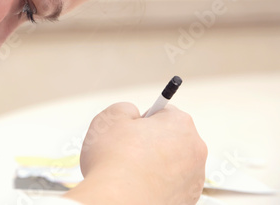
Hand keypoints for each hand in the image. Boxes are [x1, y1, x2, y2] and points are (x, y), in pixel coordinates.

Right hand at [64, 102, 206, 204]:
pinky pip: (170, 186)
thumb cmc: (114, 162)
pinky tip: (137, 187)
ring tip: (129, 172)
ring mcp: (194, 179)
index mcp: (180, 124)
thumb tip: (131, 114)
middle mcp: (194, 151)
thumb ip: (125, 108)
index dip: (142, 121)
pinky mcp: (187, 201)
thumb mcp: (110, 117)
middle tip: (125, 151)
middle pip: (170, 138)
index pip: (163, 113)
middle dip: (150, 142)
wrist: (117, 203)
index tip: (130, 130)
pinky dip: (156, 185)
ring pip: (171, 164)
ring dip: (154, 165)